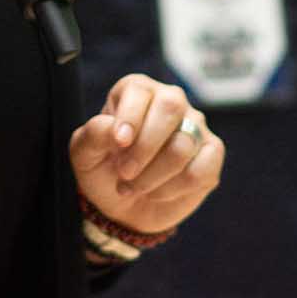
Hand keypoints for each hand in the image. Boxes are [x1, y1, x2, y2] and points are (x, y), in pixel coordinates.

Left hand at [70, 75, 221, 235]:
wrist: (123, 206)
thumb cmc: (103, 170)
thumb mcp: (85, 154)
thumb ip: (93, 134)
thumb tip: (112, 127)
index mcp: (137, 90)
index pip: (140, 91)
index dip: (130, 117)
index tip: (118, 144)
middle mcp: (170, 100)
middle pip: (170, 108)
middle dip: (144, 147)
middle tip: (124, 173)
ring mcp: (195, 126)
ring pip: (183, 145)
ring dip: (153, 175)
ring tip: (132, 187)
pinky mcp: (211, 154)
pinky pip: (200, 170)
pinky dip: (172, 189)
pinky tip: (155, 193)